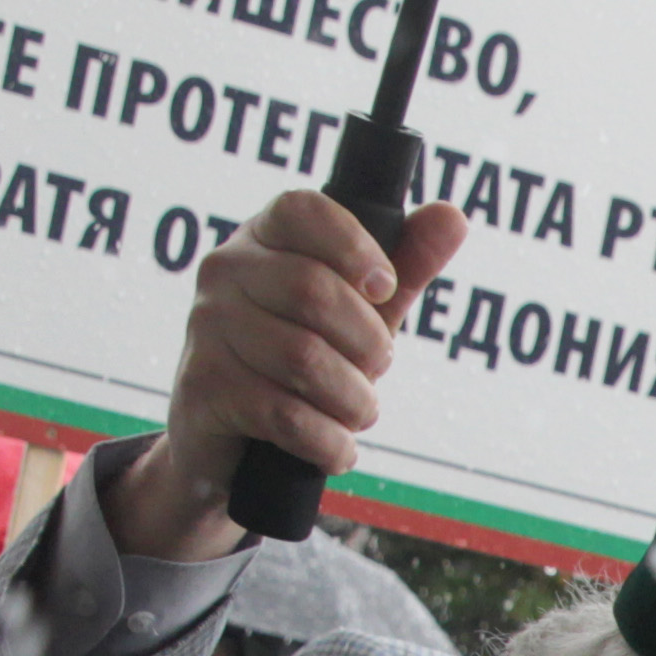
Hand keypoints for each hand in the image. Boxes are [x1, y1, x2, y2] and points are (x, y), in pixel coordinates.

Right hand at [105, 186, 468, 561]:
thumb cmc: (304, 361)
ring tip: (356, 411)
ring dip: (353, 400)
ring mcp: (206, 328)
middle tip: (374, 370)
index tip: (386, 289)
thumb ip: (406, 266)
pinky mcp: (203, 388)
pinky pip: (286, 415)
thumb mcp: (362, 312)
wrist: (232, 443)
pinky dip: (329, 441)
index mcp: (263, 239)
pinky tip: (334, 446)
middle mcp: (224, 272)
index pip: (304, 210)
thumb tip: (453, 216)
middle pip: (313, 291)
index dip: (355, 246)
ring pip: (304, 358)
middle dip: (368, 345)